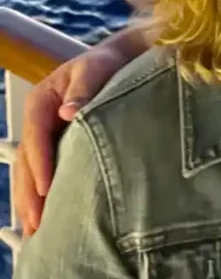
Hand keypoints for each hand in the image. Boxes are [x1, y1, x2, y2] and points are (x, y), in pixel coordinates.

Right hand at [13, 46, 127, 234]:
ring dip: (30, 202)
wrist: (120, 61)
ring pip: (29, 174)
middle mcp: (38, 122)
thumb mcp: (94, 69)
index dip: (39, 163)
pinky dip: (40, 198)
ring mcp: (45, 137)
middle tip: (37, 223)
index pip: (35, 134)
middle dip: (30, 193)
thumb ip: (83, 89)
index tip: (47, 189)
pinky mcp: (56, 149)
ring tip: (36, 232)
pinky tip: (43, 223)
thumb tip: (68, 111)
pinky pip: (42, 175)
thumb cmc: (106, 64)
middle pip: (26, 161)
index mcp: (42, 101)